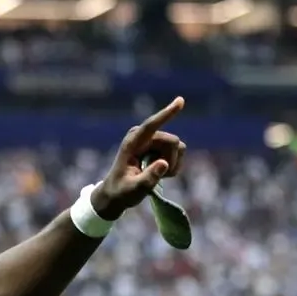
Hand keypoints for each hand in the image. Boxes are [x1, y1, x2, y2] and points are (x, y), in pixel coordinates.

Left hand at [91, 97, 187, 220]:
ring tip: (154, 174)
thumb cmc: (121, 192)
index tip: (180, 101)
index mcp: (132, 143)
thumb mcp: (134, 189)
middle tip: (153, 175)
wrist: (115, 194)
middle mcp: (143, 137)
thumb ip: (148, 178)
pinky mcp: (160, 146)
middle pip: (172, 142)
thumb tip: (164, 164)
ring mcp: (153, 140)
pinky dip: (174, 165)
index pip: (151, 126)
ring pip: (178, 148)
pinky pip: (179, 152)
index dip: (166, 114)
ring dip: (172, 164)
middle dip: (170, 160)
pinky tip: (159, 172)